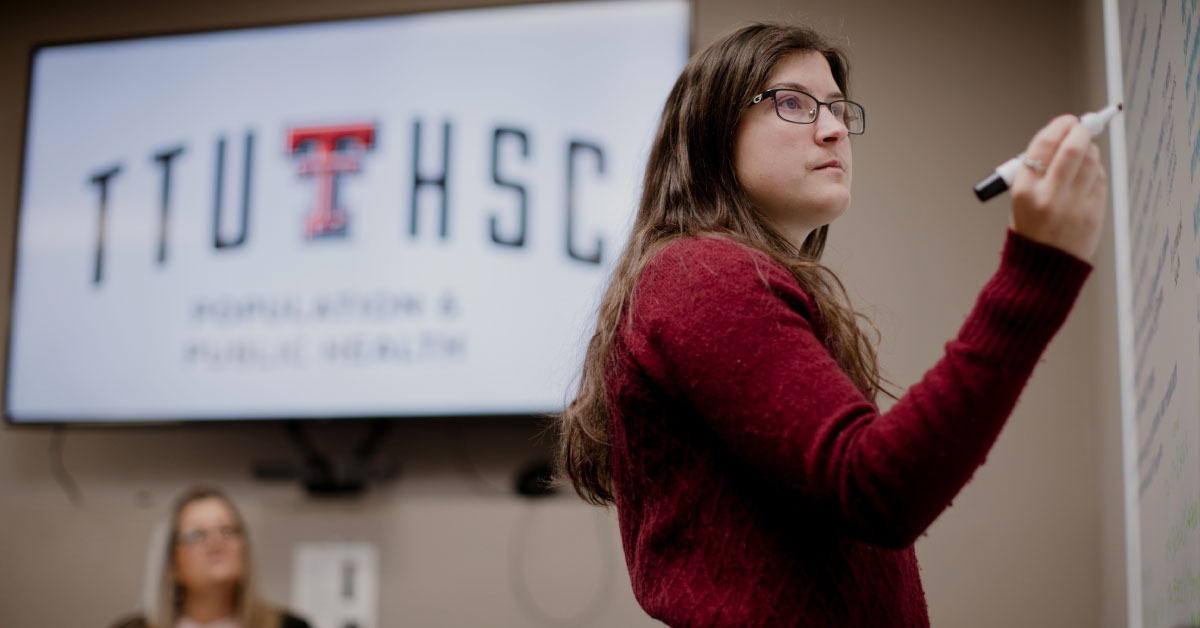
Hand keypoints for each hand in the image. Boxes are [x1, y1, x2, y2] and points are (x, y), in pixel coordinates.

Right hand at [1009, 114, 1108, 261]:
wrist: (1039, 271)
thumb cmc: (1030, 231)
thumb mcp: (1022, 198)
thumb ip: (1039, 168)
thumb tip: (1064, 135)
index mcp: (1024, 190)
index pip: (1043, 144)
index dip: (1058, 126)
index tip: (1066, 120)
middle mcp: (1049, 196)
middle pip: (1072, 148)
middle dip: (1080, 130)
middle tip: (1082, 126)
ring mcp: (1074, 205)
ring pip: (1091, 161)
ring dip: (1090, 149)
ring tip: (1084, 150)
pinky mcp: (1093, 213)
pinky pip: (1100, 179)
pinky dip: (1096, 170)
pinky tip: (1088, 174)